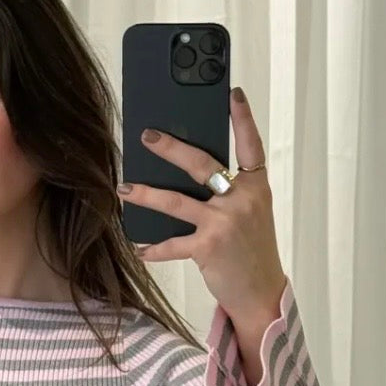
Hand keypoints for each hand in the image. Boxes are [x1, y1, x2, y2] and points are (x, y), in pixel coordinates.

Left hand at [117, 89, 287, 326]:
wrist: (261, 292)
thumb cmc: (251, 250)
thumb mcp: (251, 213)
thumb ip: (229, 191)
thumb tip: (189, 173)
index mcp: (256, 186)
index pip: (251, 146)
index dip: (243, 119)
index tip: (233, 93)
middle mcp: (242, 199)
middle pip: (202, 164)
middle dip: (171, 148)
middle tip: (146, 136)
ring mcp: (225, 222)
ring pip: (176, 201)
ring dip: (146, 194)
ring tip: (124, 188)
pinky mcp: (208, 247)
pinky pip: (172, 244)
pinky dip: (154, 248)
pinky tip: (139, 248)